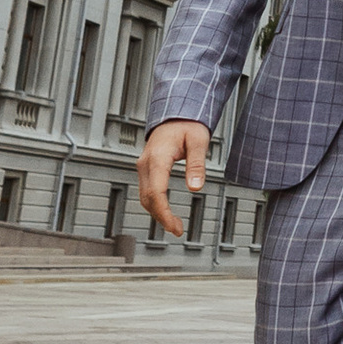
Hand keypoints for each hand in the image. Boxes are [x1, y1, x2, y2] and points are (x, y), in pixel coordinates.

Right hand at [138, 121, 209, 235]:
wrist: (175, 114)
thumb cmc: (187, 124)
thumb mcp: (198, 141)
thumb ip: (197, 165)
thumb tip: (195, 187)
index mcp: (158, 157)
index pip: (156, 192)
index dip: (164, 213)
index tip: (174, 226)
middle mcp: (146, 163)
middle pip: (147, 198)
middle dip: (161, 217)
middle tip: (178, 230)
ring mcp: (144, 166)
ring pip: (144, 196)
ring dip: (157, 213)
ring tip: (175, 225)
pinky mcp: (146, 169)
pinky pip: (147, 190)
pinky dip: (155, 204)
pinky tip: (167, 211)